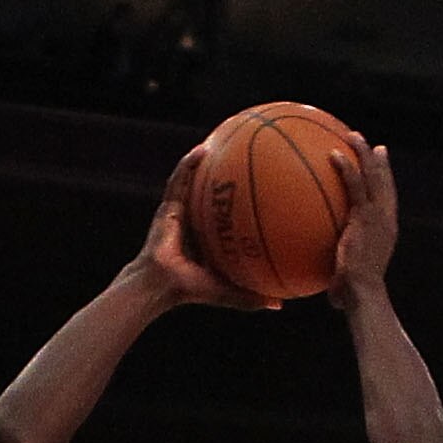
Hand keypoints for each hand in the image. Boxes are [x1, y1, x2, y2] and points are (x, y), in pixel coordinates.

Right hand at [134, 150, 279, 311]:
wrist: (162, 285)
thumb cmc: (191, 290)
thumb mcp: (228, 291)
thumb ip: (252, 295)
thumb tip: (280, 305)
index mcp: (209, 237)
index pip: (226, 214)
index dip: (239, 200)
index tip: (261, 186)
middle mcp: (195, 220)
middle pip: (212, 190)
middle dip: (225, 172)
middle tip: (246, 154)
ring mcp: (180, 211)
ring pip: (195, 179)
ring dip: (206, 159)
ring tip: (221, 137)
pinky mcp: (168, 206)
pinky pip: (179, 179)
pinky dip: (189, 163)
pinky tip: (203, 149)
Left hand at [329, 135, 398, 307]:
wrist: (363, 294)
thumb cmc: (355, 296)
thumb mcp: (349, 281)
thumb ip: (341, 275)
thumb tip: (329, 290)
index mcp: (387, 232)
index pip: (388, 202)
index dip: (386, 182)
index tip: (381, 168)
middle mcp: (386, 220)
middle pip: (385, 183)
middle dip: (379, 162)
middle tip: (373, 146)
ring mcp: (377, 216)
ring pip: (373, 176)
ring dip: (364, 154)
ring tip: (354, 136)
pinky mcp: (364, 217)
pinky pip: (353, 185)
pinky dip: (345, 168)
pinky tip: (333, 154)